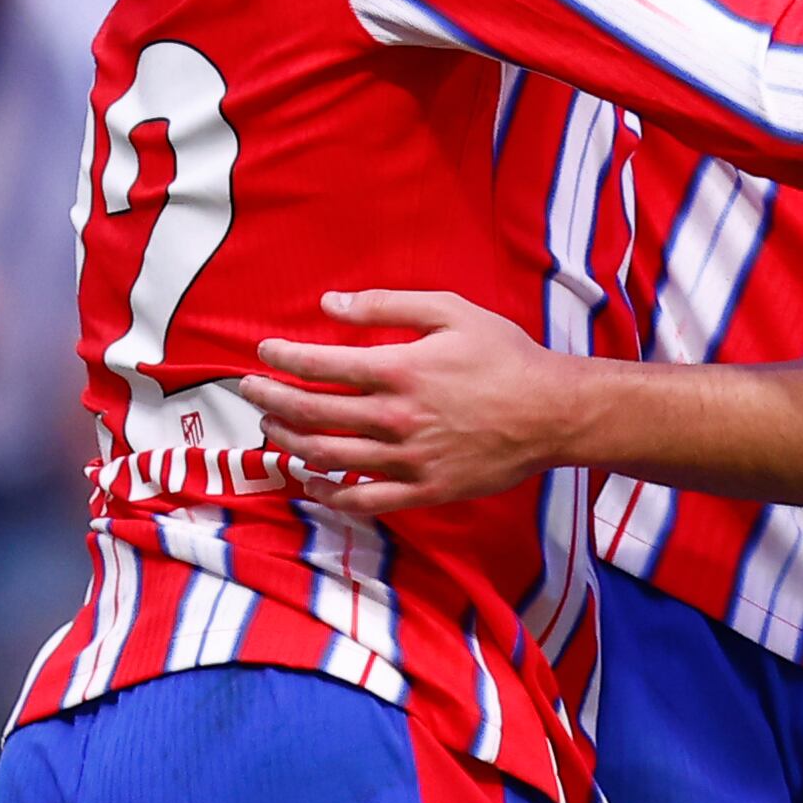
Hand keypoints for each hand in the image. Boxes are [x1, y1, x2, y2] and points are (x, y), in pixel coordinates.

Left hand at [239, 291, 581, 515]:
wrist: (552, 412)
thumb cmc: (505, 355)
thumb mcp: (452, 311)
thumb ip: (388, 305)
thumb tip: (332, 303)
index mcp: (400, 369)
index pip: (320, 365)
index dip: (283, 358)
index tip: (263, 353)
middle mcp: (396, 417)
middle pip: (312, 413)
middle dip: (271, 400)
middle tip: (249, 391)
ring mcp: (408, 459)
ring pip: (329, 457)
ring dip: (290, 444)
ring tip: (271, 431)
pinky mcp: (424, 490)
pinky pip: (364, 499)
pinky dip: (330, 494)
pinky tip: (311, 483)